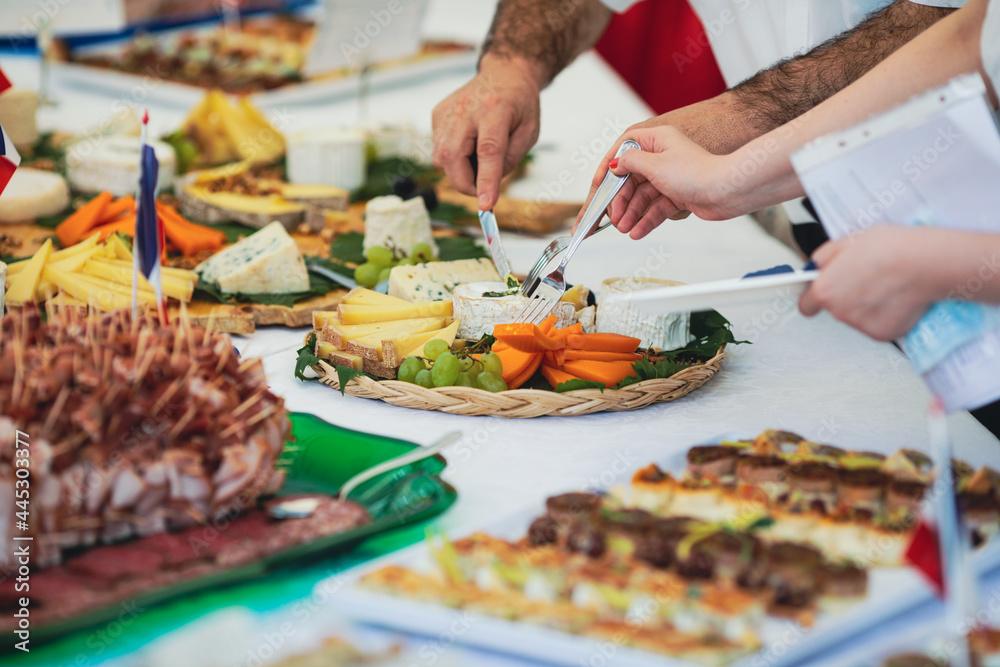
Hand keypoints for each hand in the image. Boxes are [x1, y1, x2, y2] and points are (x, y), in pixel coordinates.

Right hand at [431, 55, 542, 209]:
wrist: (504, 73)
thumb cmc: (520, 104)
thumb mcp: (529, 133)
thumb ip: (509, 161)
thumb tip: (487, 187)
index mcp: (496, 110)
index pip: (488, 151)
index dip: (486, 180)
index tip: (486, 205)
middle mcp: (467, 108)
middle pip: (453, 157)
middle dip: (465, 183)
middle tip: (483, 189)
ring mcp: (447, 110)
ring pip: (441, 158)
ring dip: (459, 171)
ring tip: (478, 157)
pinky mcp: (437, 114)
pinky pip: (439, 150)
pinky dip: (453, 158)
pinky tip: (468, 144)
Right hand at [574, 95, 757, 236]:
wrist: (727, 191)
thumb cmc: (696, 173)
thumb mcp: (655, 165)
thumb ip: (630, 163)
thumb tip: (615, 164)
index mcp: (657, 139)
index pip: (624, 148)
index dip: (609, 165)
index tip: (598, 182)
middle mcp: (663, 156)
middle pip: (631, 178)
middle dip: (620, 199)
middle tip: (613, 217)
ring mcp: (670, 177)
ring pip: (642, 196)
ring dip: (632, 213)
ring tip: (624, 228)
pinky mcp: (678, 195)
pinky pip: (656, 208)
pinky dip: (646, 220)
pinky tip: (637, 232)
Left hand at [799, 225, 947, 341]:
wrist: (927, 262)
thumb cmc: (891, 248)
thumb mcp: (847, 240)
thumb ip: (824, 257)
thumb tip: (815, 266)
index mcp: (825, 290)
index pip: (806, 305)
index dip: (815, 296)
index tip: (822, 291)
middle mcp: (839, 312)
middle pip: (835, 309)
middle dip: (847, 296)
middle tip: (867, 278)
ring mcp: (861, 325)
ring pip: (858, 317)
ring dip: (867, 305)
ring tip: (887, 285)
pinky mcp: (883, 334)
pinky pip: (878, 324)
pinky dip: (886, 315)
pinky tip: (897, 297)